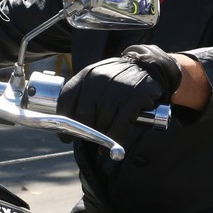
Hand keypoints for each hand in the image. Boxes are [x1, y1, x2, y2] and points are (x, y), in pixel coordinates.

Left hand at [57, 44, 181, 141]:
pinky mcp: (136, 96)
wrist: (148, 66)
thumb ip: (83, 97)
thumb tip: (68, 128)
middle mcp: (100, 78)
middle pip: (84, 114)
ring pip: (103, 121)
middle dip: (84, 131)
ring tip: (103, 143)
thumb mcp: (98, 80)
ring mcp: (118, 87)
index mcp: (87, 74)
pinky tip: (112, 145)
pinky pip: (121, 124)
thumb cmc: (118, 81)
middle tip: (88, 139)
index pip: (67, 99)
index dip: (64, 121)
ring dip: (101, 137)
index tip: (65, 135)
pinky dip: (115, 138)